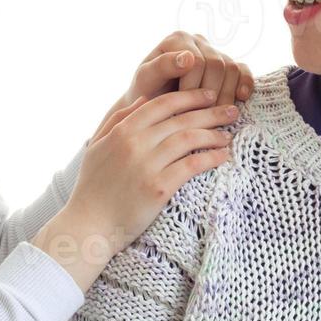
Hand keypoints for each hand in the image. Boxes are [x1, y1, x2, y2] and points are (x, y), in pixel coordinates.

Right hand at [34, 88, 238, 291]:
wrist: (89, 225)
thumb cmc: (93, 187)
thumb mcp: (96, 146)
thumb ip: (117, 119)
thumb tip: (143, 98)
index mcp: (122, 131)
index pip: (162, 104)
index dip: (189, 97)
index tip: (208, 95)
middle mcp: (135, 144)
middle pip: (181, 119)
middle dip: (210, 112)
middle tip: (231, 110)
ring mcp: (147, 166)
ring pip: (189, 139)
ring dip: (213, 135)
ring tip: (229, 135)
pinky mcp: (158, 188)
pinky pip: (191, 167)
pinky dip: (210, 159)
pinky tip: (222, 156)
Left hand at [109, 32, 253, 122]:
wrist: (154, 104)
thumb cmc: (146, 91)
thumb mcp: (145, 80)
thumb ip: (161, 66)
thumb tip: (188, 57)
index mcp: (177, 39)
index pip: (197, 62)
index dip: (193, 88)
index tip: (182, 109)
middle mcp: (198, 41)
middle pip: (217, 64)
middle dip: (211, 94)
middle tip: (202, 117)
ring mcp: (215, 52)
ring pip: (232, 68)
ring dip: (227, 95)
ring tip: (215, 115)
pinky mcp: (227, 65)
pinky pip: (243, 70)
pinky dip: (245, 83)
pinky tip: (241, 98)